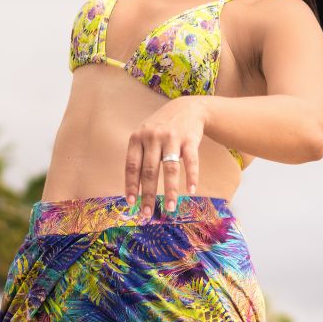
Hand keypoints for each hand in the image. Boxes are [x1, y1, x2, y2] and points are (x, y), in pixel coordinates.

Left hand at [124, 98, 205, 218]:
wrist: (187, 107)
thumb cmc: (161, 127)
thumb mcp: (144, 135)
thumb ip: (138, 156)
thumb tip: (132, 189)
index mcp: (137, 138)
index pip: (132, 166)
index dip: (131, 185)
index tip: (131, 203)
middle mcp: (153, 137)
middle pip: (149, 171)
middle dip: (147, 194)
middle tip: (147, 214)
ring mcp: (172, 137)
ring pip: (170, 169)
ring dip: (170, 191)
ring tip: (170, 208)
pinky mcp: (190, 139)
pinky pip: (191, 161)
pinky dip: (192, 176)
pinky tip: (191, 190)